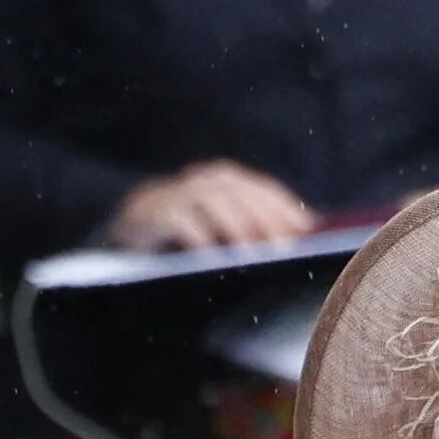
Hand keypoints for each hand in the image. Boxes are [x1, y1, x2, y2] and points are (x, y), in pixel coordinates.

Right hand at [109, 160, 316, 250]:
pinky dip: (196, 236)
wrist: (129, 234)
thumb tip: (308, 230)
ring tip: (253, 256)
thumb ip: (257, 226)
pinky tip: (211, 256)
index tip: (306, 232)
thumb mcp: (224, 228)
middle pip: (242, 195)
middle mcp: (203, 182)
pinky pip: (178, 221)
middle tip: (284, 251)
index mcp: (226, 182)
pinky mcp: (152, 213)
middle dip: (266, 221)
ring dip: (236, 228)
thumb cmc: (187, 237)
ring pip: (214, 204)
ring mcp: (177, 195)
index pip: (262, 191)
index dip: (284, 209)